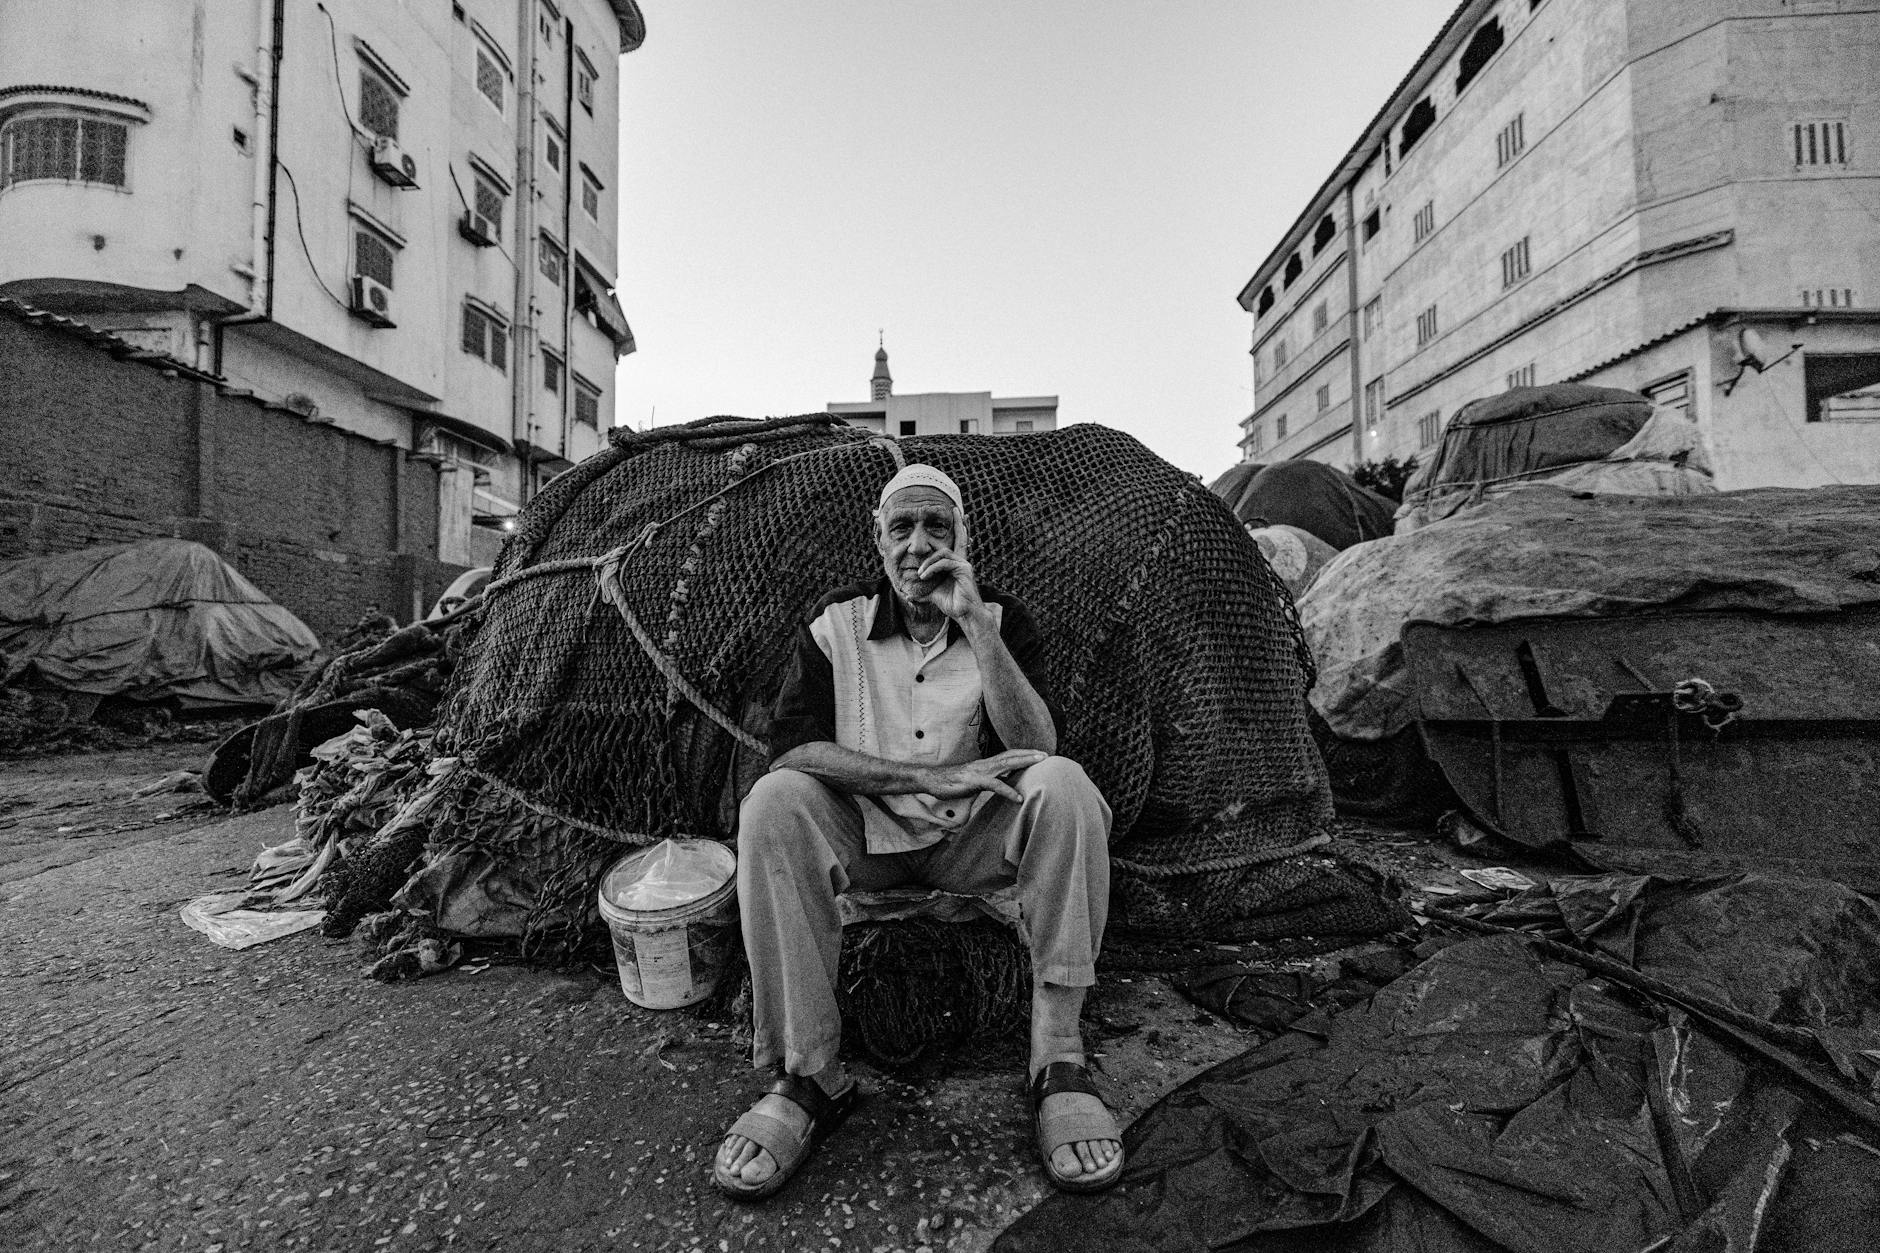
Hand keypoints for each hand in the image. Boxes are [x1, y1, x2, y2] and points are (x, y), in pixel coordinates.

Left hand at [913, 546, 985, 622]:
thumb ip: (923, 593)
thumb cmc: (952, 605)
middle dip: (928, 560)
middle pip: (942, 552)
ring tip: (921, 575)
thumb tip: (908, 596)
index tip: (918, 574)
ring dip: (929, 563)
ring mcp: (963, 566)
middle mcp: (959, 565)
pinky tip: (926, 576)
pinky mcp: (965, 569)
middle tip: (919, 572)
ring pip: (943, 554)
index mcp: (953, 568)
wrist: (964, 614)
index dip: (928, 562)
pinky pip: (946, 562)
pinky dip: (933, 567)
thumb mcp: (934, 596)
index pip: (939, 556)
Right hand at [920, 749, 1048, 802]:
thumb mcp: (974, 781)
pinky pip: (994, 785)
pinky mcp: (973, 781)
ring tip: (1041, 764)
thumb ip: (987, 781)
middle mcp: (985, 764)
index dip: (1024, 754)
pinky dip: (1008, 791)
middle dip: (1030, 754)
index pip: (1009, 756)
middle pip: (1011, 755)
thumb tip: (1000, 785)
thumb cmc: (952, 782)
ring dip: (1024, 763)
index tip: (1040, 754)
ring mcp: (980, 771)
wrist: (931, 780)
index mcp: (986, 764)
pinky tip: (1018, 798)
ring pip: (1006, 764)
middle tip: (1047, 754)